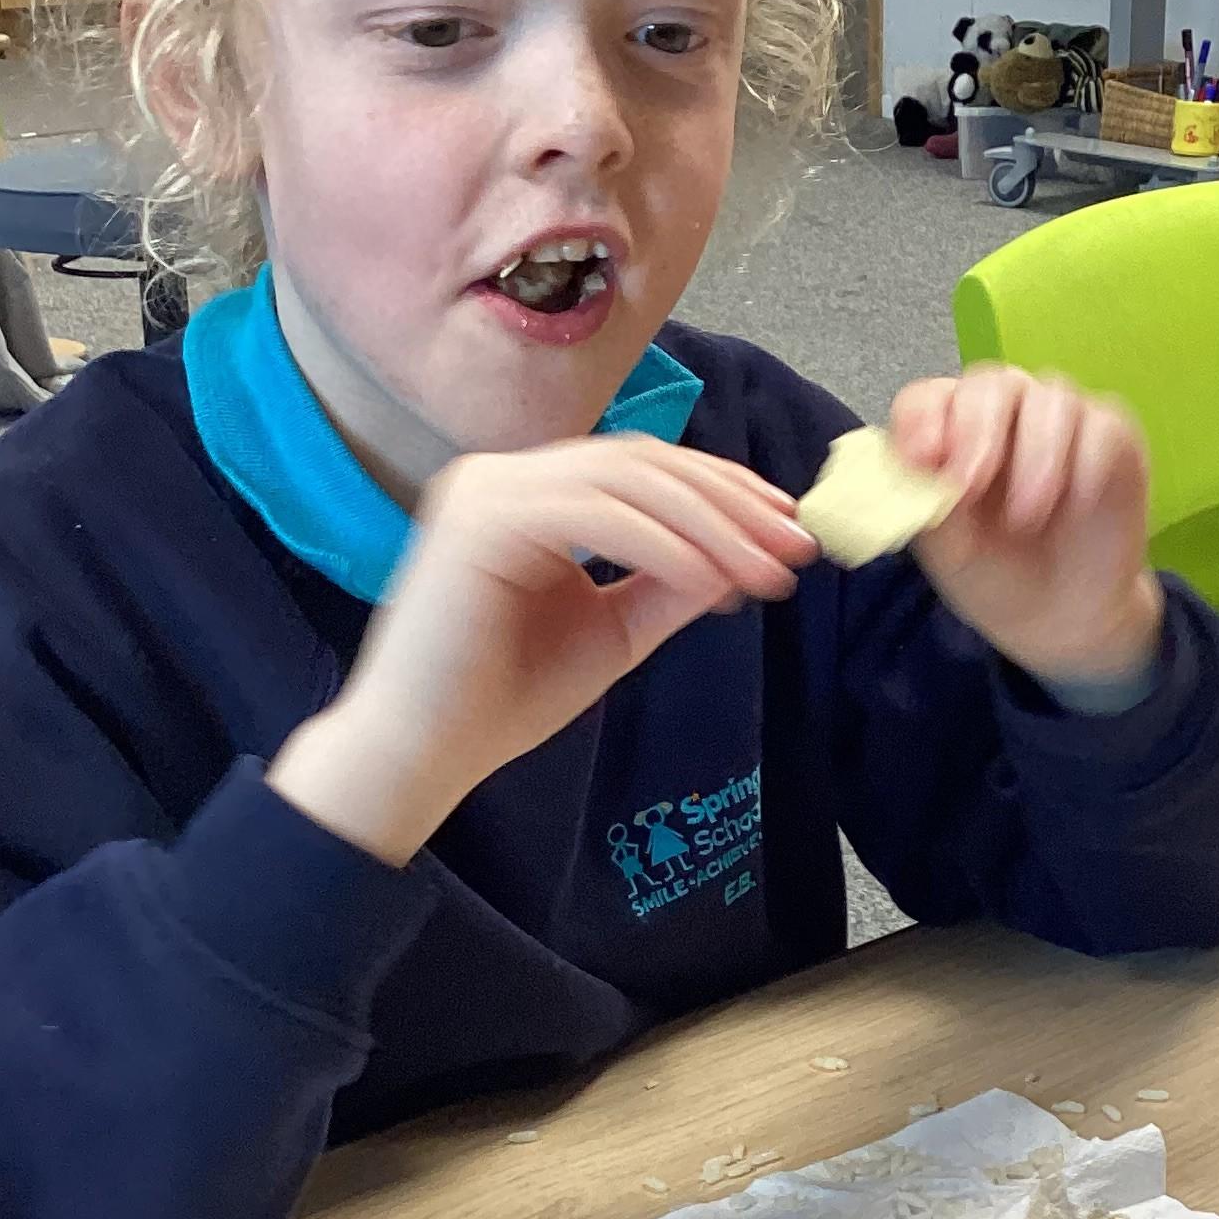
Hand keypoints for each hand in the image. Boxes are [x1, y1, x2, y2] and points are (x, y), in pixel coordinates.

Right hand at [269, 437, 814, 864]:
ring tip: (765, 573)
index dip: (722, 489)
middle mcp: (500, 477)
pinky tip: (709, 583)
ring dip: (709, 524)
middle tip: (796, 548)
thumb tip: (746, 556)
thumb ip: (669, 585)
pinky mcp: (479, 519)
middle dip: (730, 503)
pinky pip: (593, 514)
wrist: (422, 755)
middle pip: (641, 463)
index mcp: (527, 495)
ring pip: (625, 480)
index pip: (639, 467)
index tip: (788, 528)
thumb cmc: (501, 702)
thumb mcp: (612, 632)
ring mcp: (485, 490)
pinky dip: (662, 545)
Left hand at [888, 366, 1162, 692]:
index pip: (928, 400)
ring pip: (1051, 398)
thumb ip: (929, 504)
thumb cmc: (996, 577)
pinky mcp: (1112, 438)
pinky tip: (1077, 508)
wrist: (1060, 619)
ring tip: (1029, 515)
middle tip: (972, 485)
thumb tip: (921, 464)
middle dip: (978, 431)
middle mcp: (1004, 415)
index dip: (922, 420)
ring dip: (1038, 454)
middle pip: (990, 385)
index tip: (923, 459)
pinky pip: (1102, 427)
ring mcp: (1059, 421)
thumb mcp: (950, 553)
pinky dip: (1087, 465)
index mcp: (950, 434)